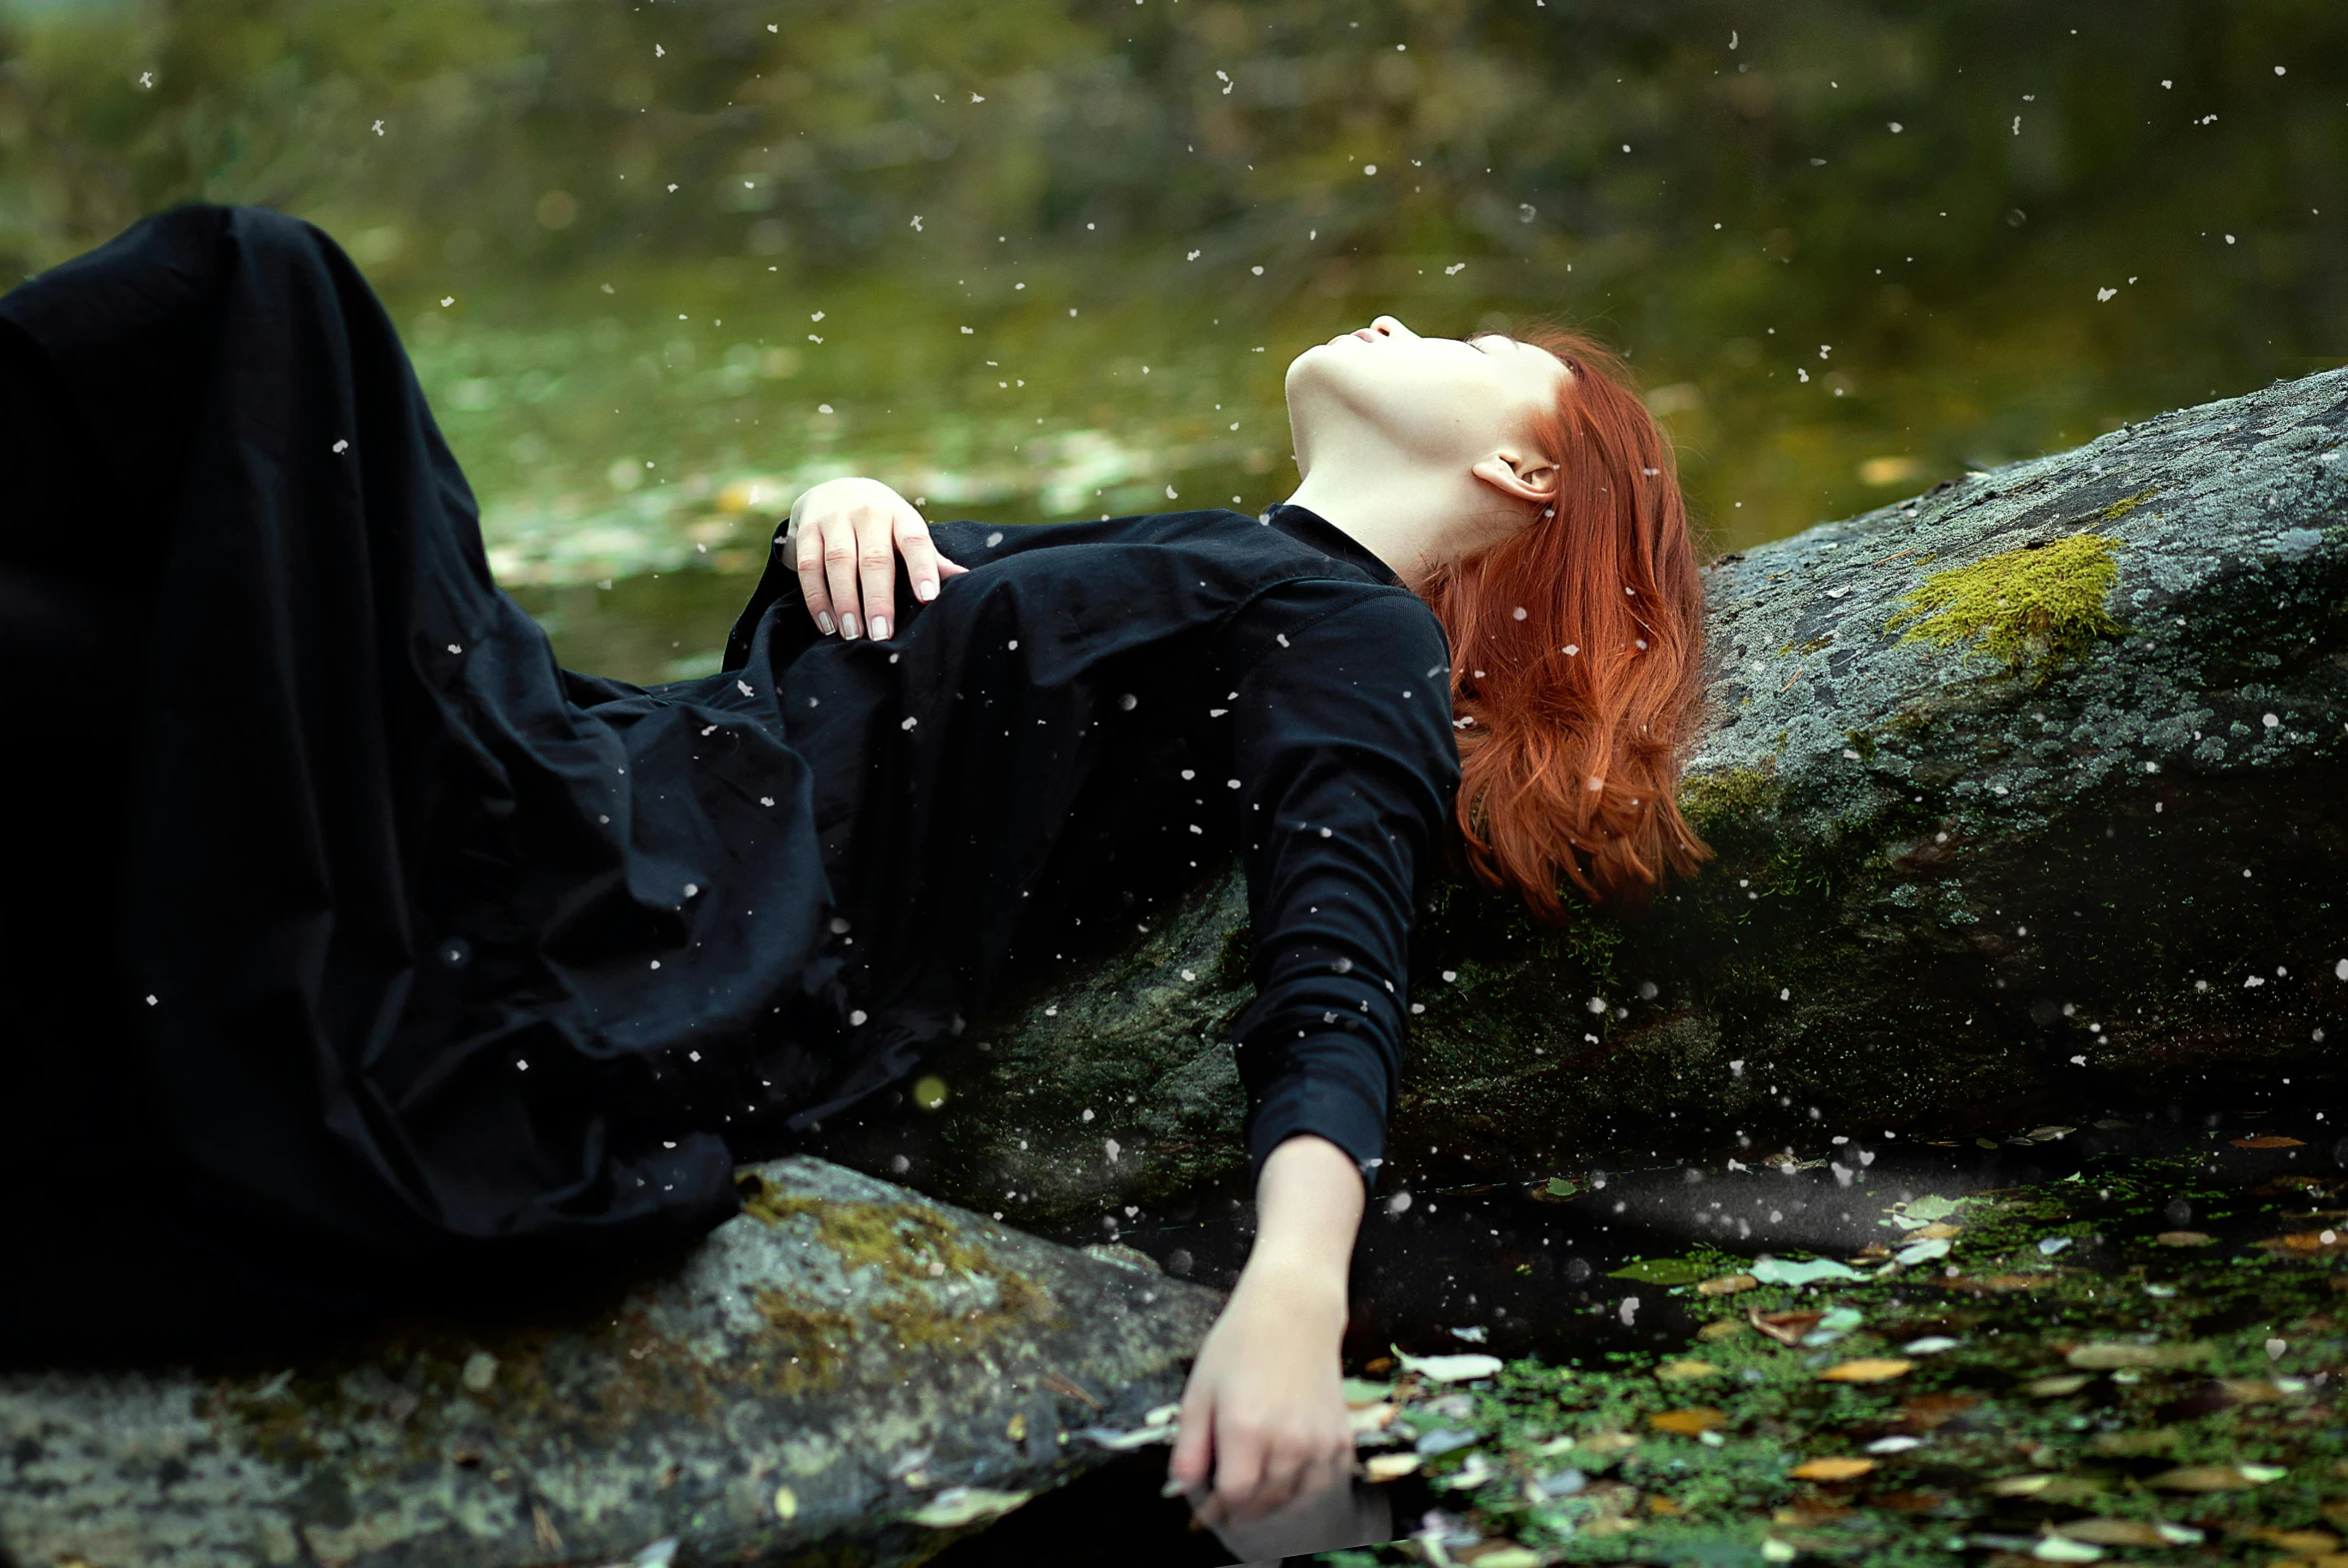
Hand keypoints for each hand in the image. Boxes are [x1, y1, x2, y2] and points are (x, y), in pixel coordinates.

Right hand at [786, 476, 968, 639]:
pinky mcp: (807, 529)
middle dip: (878, 598)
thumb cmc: (882, 523)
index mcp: (900, 515)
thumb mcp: (906, 531)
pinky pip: (809, 565)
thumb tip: (966, 580)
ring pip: (839, 562)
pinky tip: (827, 624)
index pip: (915, 541)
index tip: (929, 599)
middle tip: (882, 633)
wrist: (834, 489)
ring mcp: (835, 518)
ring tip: (852, 633)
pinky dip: (817, 598)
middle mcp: (869, 513)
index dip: (922, 569)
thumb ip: (930, 558)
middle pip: (874, 558)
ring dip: (845, 601)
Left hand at [1167, 1259, 1356, 1527]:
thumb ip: (1189, 1446)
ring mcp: (1319, 1441)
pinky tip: (1289, 1475)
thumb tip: (1179, 1488)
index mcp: (1246, 1429)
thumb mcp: (1200, 1389)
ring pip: (1296, 1499)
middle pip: (1264, 1503)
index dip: (1216, 1509)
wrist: (1295, 1309)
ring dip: (1274, 1503)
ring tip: (1257, 1492)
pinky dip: (1306, 1488)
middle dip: (1242, 1509)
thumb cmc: (1241, 1344)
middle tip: (1228, 1505)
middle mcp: (1288, 1441)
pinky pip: (1324, 1482)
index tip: (1207, 1510)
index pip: (1233, 1496)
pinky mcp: (1340, 1436)